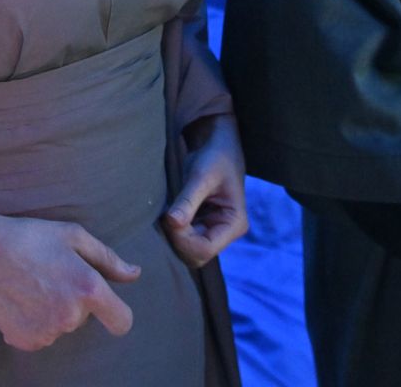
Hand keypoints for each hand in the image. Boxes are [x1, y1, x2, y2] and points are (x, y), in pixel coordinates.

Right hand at [0, 208, 138, 351]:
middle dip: (75, 300)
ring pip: (63, 325)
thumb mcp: (73, 236)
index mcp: (88, 289)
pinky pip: (42, 335)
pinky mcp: (26, 341)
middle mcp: (71, 316)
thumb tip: (134, 274)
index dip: (118, 314)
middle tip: (51, 275)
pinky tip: (21, 299)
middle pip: (86, 317)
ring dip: (54, 311)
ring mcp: (48, 332)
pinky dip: (34, 322)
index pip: (121, 321)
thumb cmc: (29, 238)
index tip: (108, 306)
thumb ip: (108, 259)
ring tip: (32, 284)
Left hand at [163, 114, 248, 267]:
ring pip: (188, 250)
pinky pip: (184, 239)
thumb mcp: (201, 176)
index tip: (170, 217)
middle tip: (166, 215)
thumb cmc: (215, 156)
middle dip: (177, 240)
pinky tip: (168, 213)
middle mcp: (226, 232)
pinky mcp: (202, 225)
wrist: (216, 143)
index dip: (183, 239)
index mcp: (234, 223)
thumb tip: (172, 222)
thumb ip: (187, 200)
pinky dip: (173, 230)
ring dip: (173, 236)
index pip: (205, 249)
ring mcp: (214, 230)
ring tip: (167, 212)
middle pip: (196, 255)